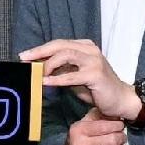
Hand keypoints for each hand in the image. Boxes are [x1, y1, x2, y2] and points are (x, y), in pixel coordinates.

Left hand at [20, 39, 143, 129]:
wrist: (120, 100)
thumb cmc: (97, 89)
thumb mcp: (75, 76)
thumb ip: (61, 69)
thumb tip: (39, 68)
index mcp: (85, 47)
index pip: (59, 44)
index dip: (41, 49)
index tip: (25, 55)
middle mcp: (90, 50)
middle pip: (60, 45)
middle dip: (39, 52)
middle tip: (24, 58)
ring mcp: (94, 61)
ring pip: (65, 55)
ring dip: (48, 64)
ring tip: (38, 73)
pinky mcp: (96, 74)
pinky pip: (72, 75)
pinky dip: (57, 79)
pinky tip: (46, 82)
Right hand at [62, 113, 128, 144]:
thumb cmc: (81, 140)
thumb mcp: (85, 124)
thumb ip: (99, 116)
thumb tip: (117, 112)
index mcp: (78, 130)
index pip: (105, 125)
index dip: (118, 125)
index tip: (121, 126)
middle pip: (112, 140)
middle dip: (122, 138)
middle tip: (123, 138)